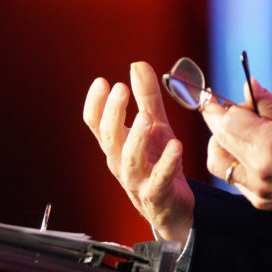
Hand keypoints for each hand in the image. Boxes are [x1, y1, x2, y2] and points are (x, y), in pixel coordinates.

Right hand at [83, 61, 194, 242]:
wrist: (174, 206)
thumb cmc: (159, 163)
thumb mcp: (155, 125)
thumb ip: (147, 97)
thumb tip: (137, 64)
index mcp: (116, 145)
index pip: (96, 123)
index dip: (95, 103)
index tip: (102, 82)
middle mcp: (120, 162)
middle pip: (109, 137)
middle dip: (113, 112)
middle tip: (120, 89)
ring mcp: (137, 180)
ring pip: (129, 159)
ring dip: (135, 137)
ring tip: (145, 117)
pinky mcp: (157, 193)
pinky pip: (159, 178)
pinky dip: (167, 162)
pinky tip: (176, 145)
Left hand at [201, 79, 271, 217]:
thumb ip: (268, 103)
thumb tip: (248, 85)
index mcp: (270, 143)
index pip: (228, 120)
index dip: (226, 107)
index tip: (227, 100)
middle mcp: (258, 167)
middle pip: (218, 138)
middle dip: (217, 120)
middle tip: (226, 110)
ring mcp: (256, 188)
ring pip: (216, 162)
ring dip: (219, 144)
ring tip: (236, 134)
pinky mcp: (257, 200)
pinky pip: (232, 178)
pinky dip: (233, 162)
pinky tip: (248, 153)